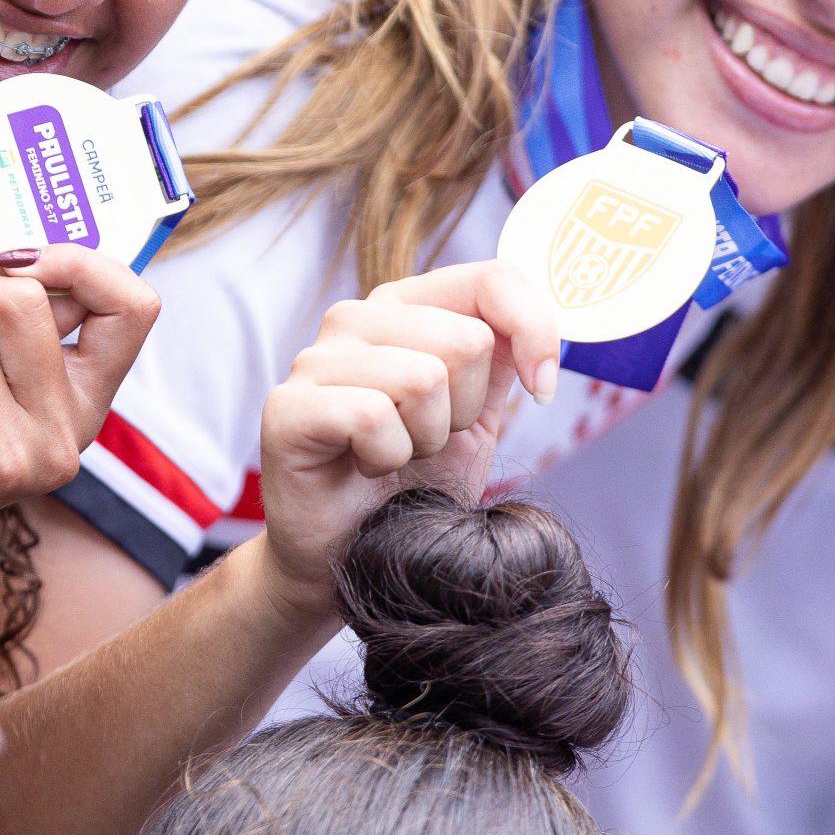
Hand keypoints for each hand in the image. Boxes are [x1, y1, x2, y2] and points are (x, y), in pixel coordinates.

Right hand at [253, 261, 560, 612]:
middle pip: (465, 339)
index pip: (492, 278)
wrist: (352, 556)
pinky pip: (372, 417)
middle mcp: (355, 319)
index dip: (534, 332)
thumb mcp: (476, 413)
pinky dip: (385, 458)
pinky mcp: (288, 408)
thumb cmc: (412, 485)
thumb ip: (504, 355)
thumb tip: (545, 326)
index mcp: (405, 307)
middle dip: (465, 411)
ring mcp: (315, 359)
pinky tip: (362, 469)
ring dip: (424, 440)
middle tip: (426, 443)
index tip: (541, 390)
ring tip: (394, 457)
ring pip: (422, 377)